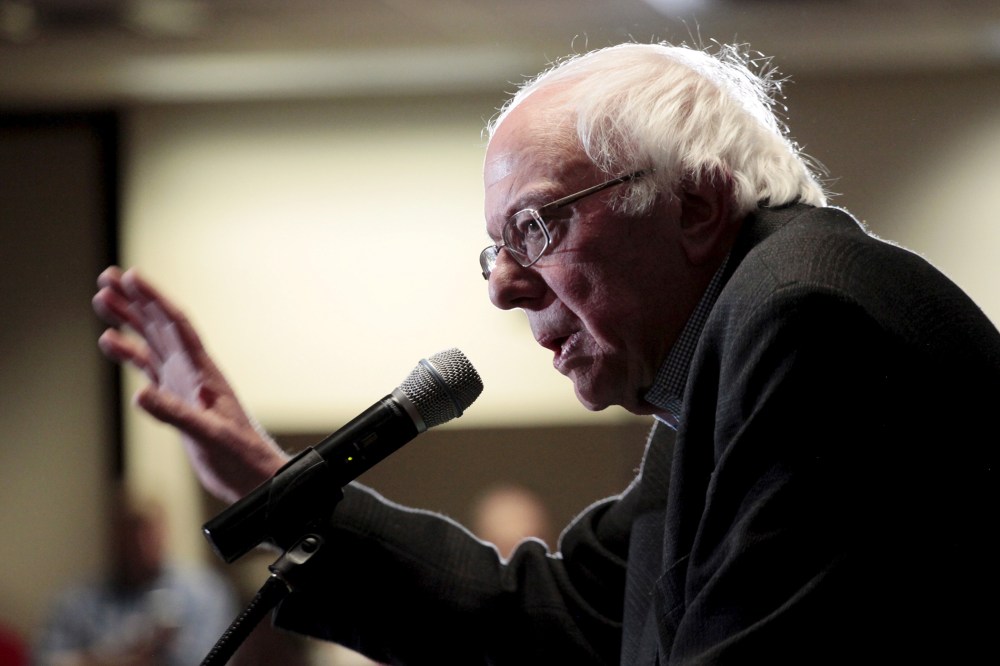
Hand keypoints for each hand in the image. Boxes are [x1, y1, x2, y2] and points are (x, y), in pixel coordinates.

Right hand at [93, 266, 288, 502]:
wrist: (254, 476)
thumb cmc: (240, 456)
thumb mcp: (209, 436)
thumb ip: (175, 414)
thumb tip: (140, 394)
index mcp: (204, 373)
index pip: (177, 326)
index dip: (155, 300)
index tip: (132, 276)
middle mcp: (194, 372)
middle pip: (161, 325)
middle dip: (136, 300)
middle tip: (108, 276)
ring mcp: (185, 383)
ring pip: (153, 342)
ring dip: (130, 320)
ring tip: (102, 298)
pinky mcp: (177, 398)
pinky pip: (150, 367)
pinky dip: (130, 352)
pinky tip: (111, 341)